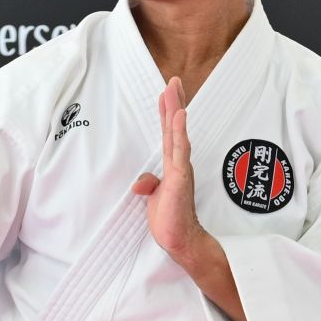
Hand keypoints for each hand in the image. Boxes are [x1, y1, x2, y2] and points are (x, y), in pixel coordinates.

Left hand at [130, 75, 211, 263]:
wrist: (180, 239)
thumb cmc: (170, 219)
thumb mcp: (154, 198)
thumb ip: (149, 185)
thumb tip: (139, 184)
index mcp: (173, 165)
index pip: (169, 134)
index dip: (167, 113)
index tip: (167, 92)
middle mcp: (179, 163)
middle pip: (174, 128)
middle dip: (173, 103)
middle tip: (173, 80)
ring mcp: (181, 169)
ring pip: (177, 134)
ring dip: (175, 111)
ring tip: (173, 90)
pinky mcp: (180, 178)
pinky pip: (180, 151)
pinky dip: (180, 132)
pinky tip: (179, 117)